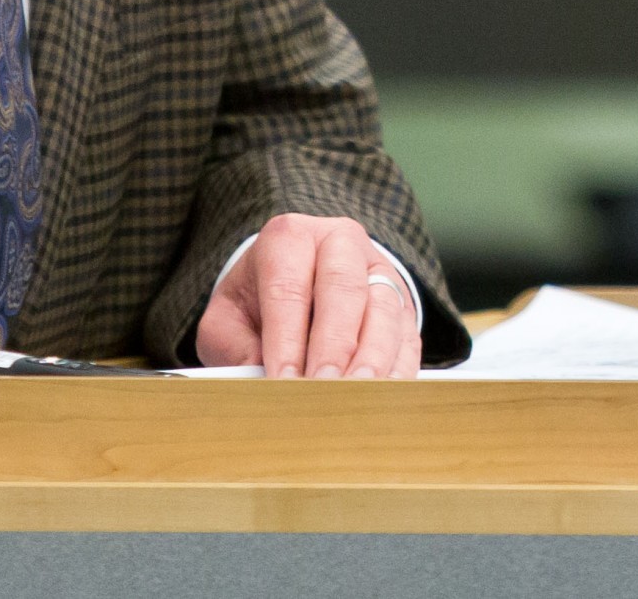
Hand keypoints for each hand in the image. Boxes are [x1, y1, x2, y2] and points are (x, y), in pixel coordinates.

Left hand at [193, 212, 420, 378]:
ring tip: (356, 398)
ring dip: (372, 359)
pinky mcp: (403, 304)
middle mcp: (339, 243)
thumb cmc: (257, 304)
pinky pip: (408, 337)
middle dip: (334, 346)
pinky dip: (399, 370)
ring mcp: (377, 270)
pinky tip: (383, 400)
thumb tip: (258, 386)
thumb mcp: (229, 318)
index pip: (287, 288)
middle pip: (343, 289)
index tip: (283, 382)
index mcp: (289, 238)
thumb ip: (235, 348)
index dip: (286, 339)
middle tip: (324, 390)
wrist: (298, 283)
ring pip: (384, 310)